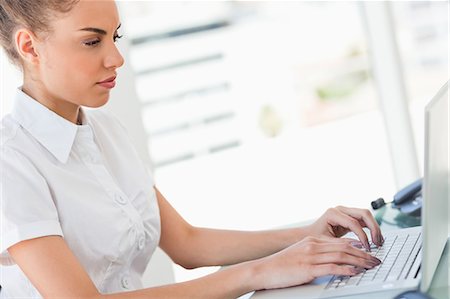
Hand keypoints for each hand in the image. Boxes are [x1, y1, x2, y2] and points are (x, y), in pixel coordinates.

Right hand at [253, 236, 380, 289]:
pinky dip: (346, 269)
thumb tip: (334, 261)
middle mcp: (313, 246)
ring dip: (360, 261)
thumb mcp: (301, 255)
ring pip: (341, 256)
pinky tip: (355, 272)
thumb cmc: (281, 266)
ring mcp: (311, 256)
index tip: (369, 252)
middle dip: (363, 253)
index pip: (340, 242)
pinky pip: (332, 267)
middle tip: (376, 260)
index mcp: (312, 241)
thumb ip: (317, 254)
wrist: (264, 270)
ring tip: (372, 265)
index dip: (357, 246)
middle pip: (344, 247)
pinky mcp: (308, 268)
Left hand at [305, 206, 383, 250]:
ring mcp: (345, 211)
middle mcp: (340, 209)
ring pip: (366, 215)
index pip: (354, 223)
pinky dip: (371, 228)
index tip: (367, 248)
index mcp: (333, 213)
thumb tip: (360, 248)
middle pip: (364, 213)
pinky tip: (375, 239)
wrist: (308, 235)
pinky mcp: (349, 216)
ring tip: (379, 242)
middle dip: (374, 228)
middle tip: (378, 242)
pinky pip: (364, 220)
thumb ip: (342, 244)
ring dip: (375, 228)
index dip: (363, 236)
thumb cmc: (315, 238)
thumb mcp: (327, 242)